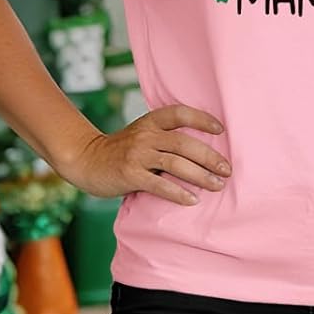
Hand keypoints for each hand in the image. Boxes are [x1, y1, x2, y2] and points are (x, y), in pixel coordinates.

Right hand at [57, 105, 229, 206]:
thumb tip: (203, 150)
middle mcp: (145, 135)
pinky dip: (179, 193)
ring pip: (176, 163)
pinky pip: (159, 184)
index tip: (221, 129)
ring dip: (201, 176)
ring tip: (218, 185)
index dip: (202, 119)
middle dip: (210, 156)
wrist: (86, 160)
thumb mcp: (142, 135)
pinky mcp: (130, 175)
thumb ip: (165, 138)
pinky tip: (193, 200)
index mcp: (150, 122)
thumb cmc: (121, 150)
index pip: (179, 113)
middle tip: (227, 169)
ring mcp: (137, 155)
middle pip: (184, 143)